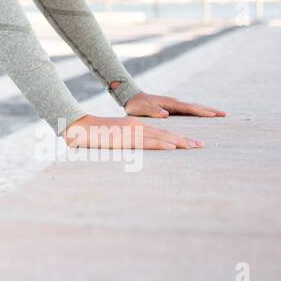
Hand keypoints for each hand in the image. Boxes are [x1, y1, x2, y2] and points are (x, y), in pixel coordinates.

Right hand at [63, 114, 202, 149]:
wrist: (78, 127)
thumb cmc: (94, 135)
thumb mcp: (113, 139)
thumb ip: (125, 143)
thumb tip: (131, 153)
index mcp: (134, 127)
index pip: (160, 133)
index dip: (177, 137)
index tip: (191, 143)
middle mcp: (136, 127)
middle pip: (165, 134)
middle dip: (184, 140)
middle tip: (202, 145)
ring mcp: (131, 132)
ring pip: (160, 138)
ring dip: (179, 142)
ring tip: (195, 146)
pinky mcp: (125, 138)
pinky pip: (146, 142)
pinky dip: (161, 145)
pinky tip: (172, 148)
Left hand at [122, 91, 226, 118]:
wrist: (131, 97)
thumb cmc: (136, 105)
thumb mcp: (142, 109)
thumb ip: (153, 111)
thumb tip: (166, 114)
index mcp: (170, 104)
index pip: (189, 108)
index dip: (201, 112)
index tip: (213, 115)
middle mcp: (174, 103)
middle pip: (196, 107)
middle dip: (210, 110)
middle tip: (224, 114)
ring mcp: (174, 105)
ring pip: (194, 108)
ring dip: (206, 111)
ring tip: (219, 115)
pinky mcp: (173, 108)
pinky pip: (189, 111)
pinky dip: (198, 113)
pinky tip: (203, 117)